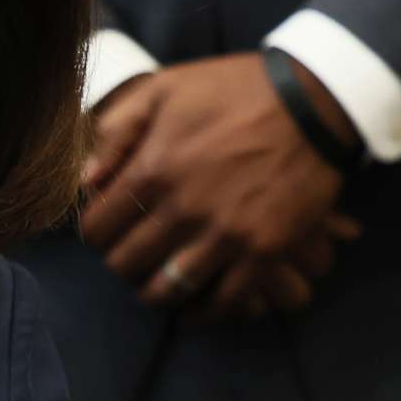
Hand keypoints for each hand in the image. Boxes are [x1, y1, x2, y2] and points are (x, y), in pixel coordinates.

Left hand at [78, 52, 351, 319]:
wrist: (313, 100)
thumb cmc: (234, 89)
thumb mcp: (164, 88)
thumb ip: (117, 130)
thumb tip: (87, 180)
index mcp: (153, 169)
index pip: (97, 228)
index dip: (94, 234)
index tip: (105, 232)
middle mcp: (183, 209)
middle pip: (126, 264)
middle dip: (121, 263)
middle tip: (131, 256)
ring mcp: (225, 235)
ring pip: (169, 290)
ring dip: (156, 292)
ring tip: (157, 285)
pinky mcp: (264, 251)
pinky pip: (226, 301)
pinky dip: (205, 312)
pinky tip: (195, 308)